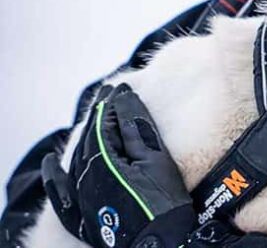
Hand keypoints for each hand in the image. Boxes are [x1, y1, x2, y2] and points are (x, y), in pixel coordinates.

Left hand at [42, 83, 195, 247]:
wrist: (159, 240)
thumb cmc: (163, 200)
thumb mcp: (156, 158)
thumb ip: (135, 127)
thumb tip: (123, 100)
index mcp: (103, 162)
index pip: (104, 123)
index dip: (113, 103)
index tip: (121, 87)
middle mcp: (85, 178)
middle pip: (90, 136)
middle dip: (101, 113)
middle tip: (110, 92)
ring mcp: (80, 197)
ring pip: (77, 156)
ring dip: (86, 133)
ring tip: (97, 114)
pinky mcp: (80, 214)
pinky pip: (60, 191)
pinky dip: (54, 176)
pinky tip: (50, 163)